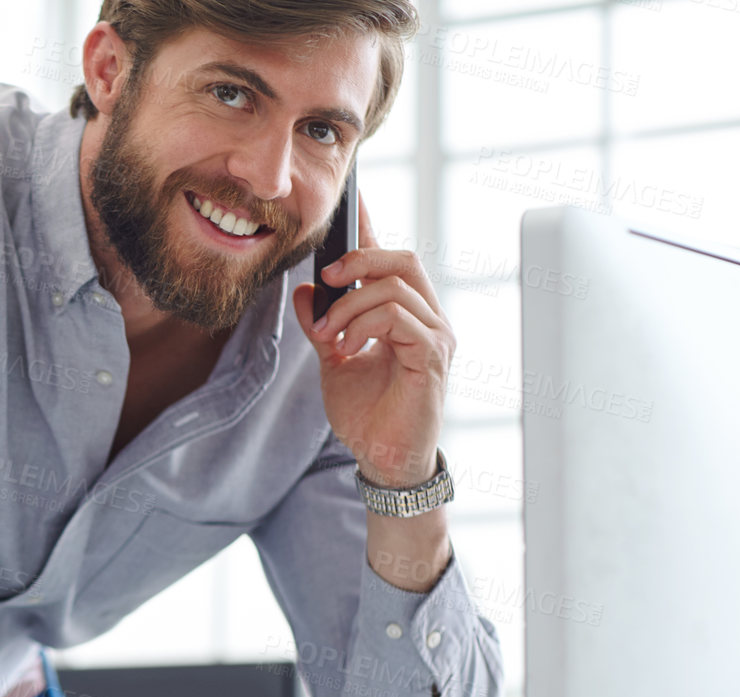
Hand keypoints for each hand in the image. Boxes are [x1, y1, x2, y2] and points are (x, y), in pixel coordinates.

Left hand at [290, 191, 453, 489]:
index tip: (352, 196)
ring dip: (350, 306)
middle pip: (402, 258)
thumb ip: (322, 324)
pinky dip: (364, 326)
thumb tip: (303, 290)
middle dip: (358, 262)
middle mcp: (429, 317)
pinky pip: (398, 317)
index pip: (392, 258)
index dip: (373, 225)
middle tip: (326, 282)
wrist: (382, 457)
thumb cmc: (367, 413)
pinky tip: (347, 349)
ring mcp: (436, 335)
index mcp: (407, 313)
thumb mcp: (334, 360)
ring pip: (395, 286)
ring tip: (329, 337)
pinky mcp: (433, 355)